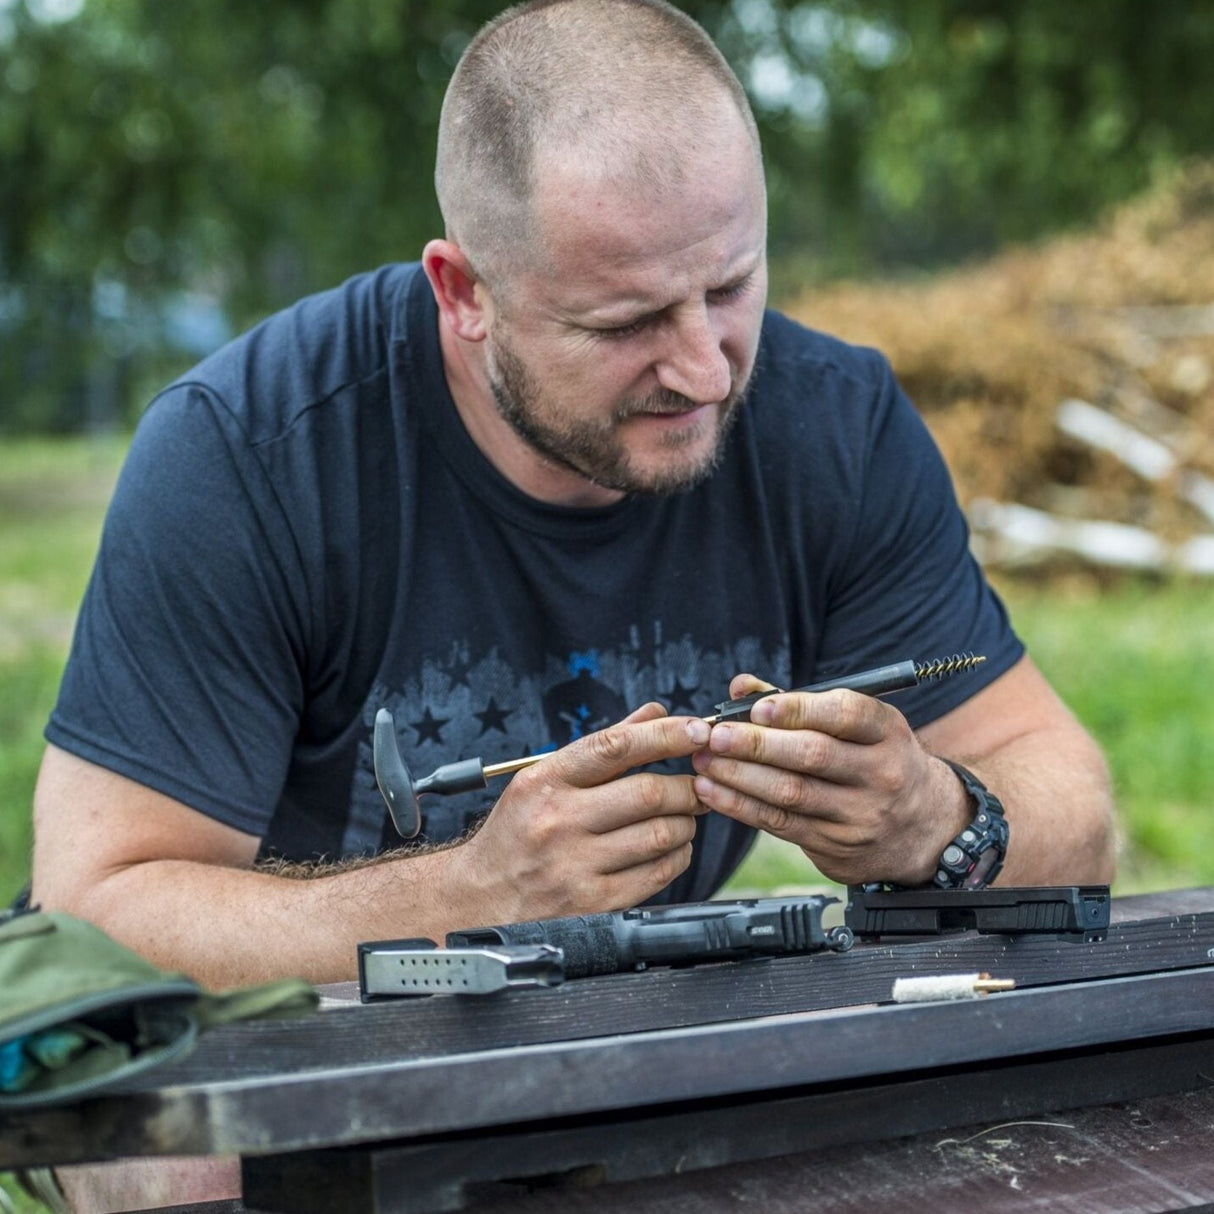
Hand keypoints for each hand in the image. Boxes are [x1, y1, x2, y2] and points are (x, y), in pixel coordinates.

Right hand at [456, 703, 710, 920]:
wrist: (478, 898)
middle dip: (687, 787)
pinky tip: (672, 848)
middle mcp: (558, 821)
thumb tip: (655, 713)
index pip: (615, 747)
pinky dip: (677, 856)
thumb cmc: (516, 833)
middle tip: (698, 785)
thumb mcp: (543, 779)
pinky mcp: (593, 904)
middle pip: (648, 793)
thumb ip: (603, 747)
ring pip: (660, 834)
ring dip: (686, 822)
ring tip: (683, 817)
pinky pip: (657, 874)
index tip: (697, 731)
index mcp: (546, 781)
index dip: (665, 735)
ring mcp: (575, 865)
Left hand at [691, 675, 968, 885]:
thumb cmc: (875, 760)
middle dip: (756, 744)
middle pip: (812, 756)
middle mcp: (880, 773)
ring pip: (792, 793)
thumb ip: (799, 703)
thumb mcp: (858, 726)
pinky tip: (714, 791)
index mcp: (886, 732)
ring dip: (740, 777)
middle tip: (715, 736)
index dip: (799, 709)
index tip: (758, 707)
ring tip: (704, 762)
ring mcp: (861, 814)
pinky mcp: (839, 847)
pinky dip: (742, 806)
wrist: (926, 828)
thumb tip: (742, 686)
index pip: (846, 714)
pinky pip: (781, 824)